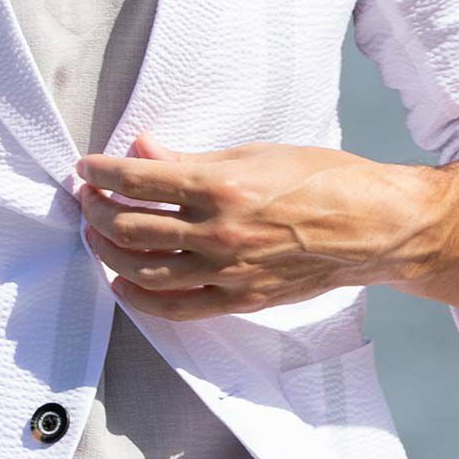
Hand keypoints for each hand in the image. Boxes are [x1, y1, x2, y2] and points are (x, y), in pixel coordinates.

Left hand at [75, 132, 434, 321]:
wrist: (374, 227)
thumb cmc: (324, 179)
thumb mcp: (255, 154)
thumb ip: (193, 160)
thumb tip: (144, 150)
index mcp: (221, 188)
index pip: (138, 182)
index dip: (101, 174)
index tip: (85, 168)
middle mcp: (219, 234)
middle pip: (131, 229)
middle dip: (97, 212)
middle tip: (87, 199)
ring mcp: (228, 272)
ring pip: (145, 272)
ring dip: (109, 254)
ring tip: (97, 237)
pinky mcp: (241, 300)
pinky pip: (178, 308)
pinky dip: (142, 299)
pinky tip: (124, 285)